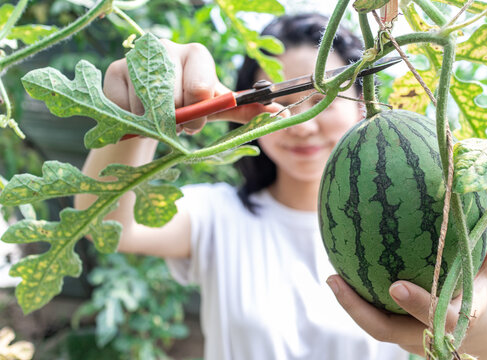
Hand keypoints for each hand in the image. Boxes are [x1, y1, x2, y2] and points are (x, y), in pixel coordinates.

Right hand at [103, 40, 283, 134]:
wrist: (157, 110)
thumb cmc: (193, 105)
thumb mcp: (219, 108)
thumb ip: (246, 109)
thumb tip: (282, 113)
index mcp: (197, 54)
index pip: (200, 88)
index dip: (199, 114)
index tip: (197, 121)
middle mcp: (166, 47)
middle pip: (173, 99)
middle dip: (177, 123)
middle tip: (177, 123)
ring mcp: (136, 56)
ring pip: (147, 107)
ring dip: (155, 125)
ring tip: (159, 118)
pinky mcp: (113, 70)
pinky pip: (124, 109)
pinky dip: (133, 122)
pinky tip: (139, 115)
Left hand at [327, 211, 486, 358]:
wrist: (480, 340)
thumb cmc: (481, 297)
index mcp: (457, 320)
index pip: (437, 317)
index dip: (417, 303)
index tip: (396, 285)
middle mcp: (427, 335)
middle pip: (387, 330)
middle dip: (358, 309)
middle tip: (334, 280)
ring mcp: (407, 338)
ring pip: (373, 327)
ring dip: (350, 305)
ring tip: (331, 277)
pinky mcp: (396, 334)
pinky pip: (372, 318)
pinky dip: (355, 301)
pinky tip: (340, 275)